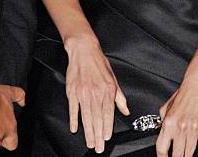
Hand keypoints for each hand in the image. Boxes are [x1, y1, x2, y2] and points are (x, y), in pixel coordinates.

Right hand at [65, 36, 128, 153]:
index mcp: (107, 90)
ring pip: (86, 116)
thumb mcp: (113, 78)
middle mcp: (95, 92)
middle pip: (96, 118)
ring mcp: (82, 92)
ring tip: (90, 142)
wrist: (84, 50)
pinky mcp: (72, 90)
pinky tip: (75, 128)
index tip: (106, 138)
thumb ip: (119, 97)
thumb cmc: (99, 63)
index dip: (107, 127)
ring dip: (88, 131)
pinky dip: (73, 119)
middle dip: (98, 135)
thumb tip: (126, 111)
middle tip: (98, 148)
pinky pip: (73, 108)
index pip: (108, 113)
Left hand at [156, 72, 197, 156]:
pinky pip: (193, 146)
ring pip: (185, 153)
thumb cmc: (183, 94)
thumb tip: (160, 129)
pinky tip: (188, 155)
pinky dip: (190, 153)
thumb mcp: (167, 106)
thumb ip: (163, 119)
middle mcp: (178, 127)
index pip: (161, 147)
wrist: (197, 86)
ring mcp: (189, 129)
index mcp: (168, 121)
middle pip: (174, 154)